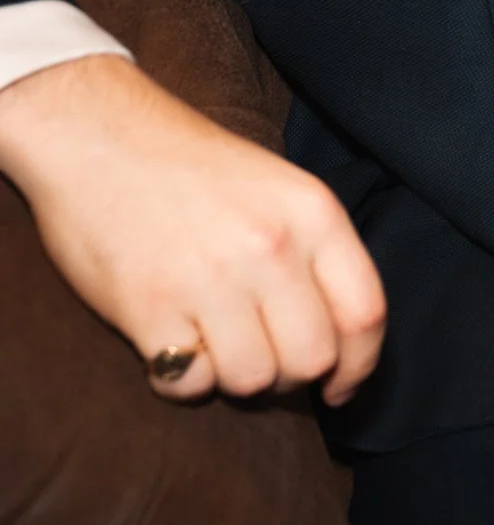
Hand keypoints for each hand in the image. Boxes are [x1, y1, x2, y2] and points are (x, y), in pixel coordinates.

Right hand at [0, 53, 386, 406]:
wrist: (97, 136)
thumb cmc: (194, 169)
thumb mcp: (281, 191)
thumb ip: (315, 255)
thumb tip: (340, 342)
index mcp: (313, 214)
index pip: (365, 314)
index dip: (360, 365)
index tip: (341, 388)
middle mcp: (270, 247)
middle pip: (312, 359)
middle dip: (291, 377)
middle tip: (263, 358)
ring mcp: (210, 278)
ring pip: (253, 379)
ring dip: (235, 377)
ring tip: (213, 343)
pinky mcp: (149, 307)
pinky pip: (189, 383)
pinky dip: (183, 378)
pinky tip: (172, 343)